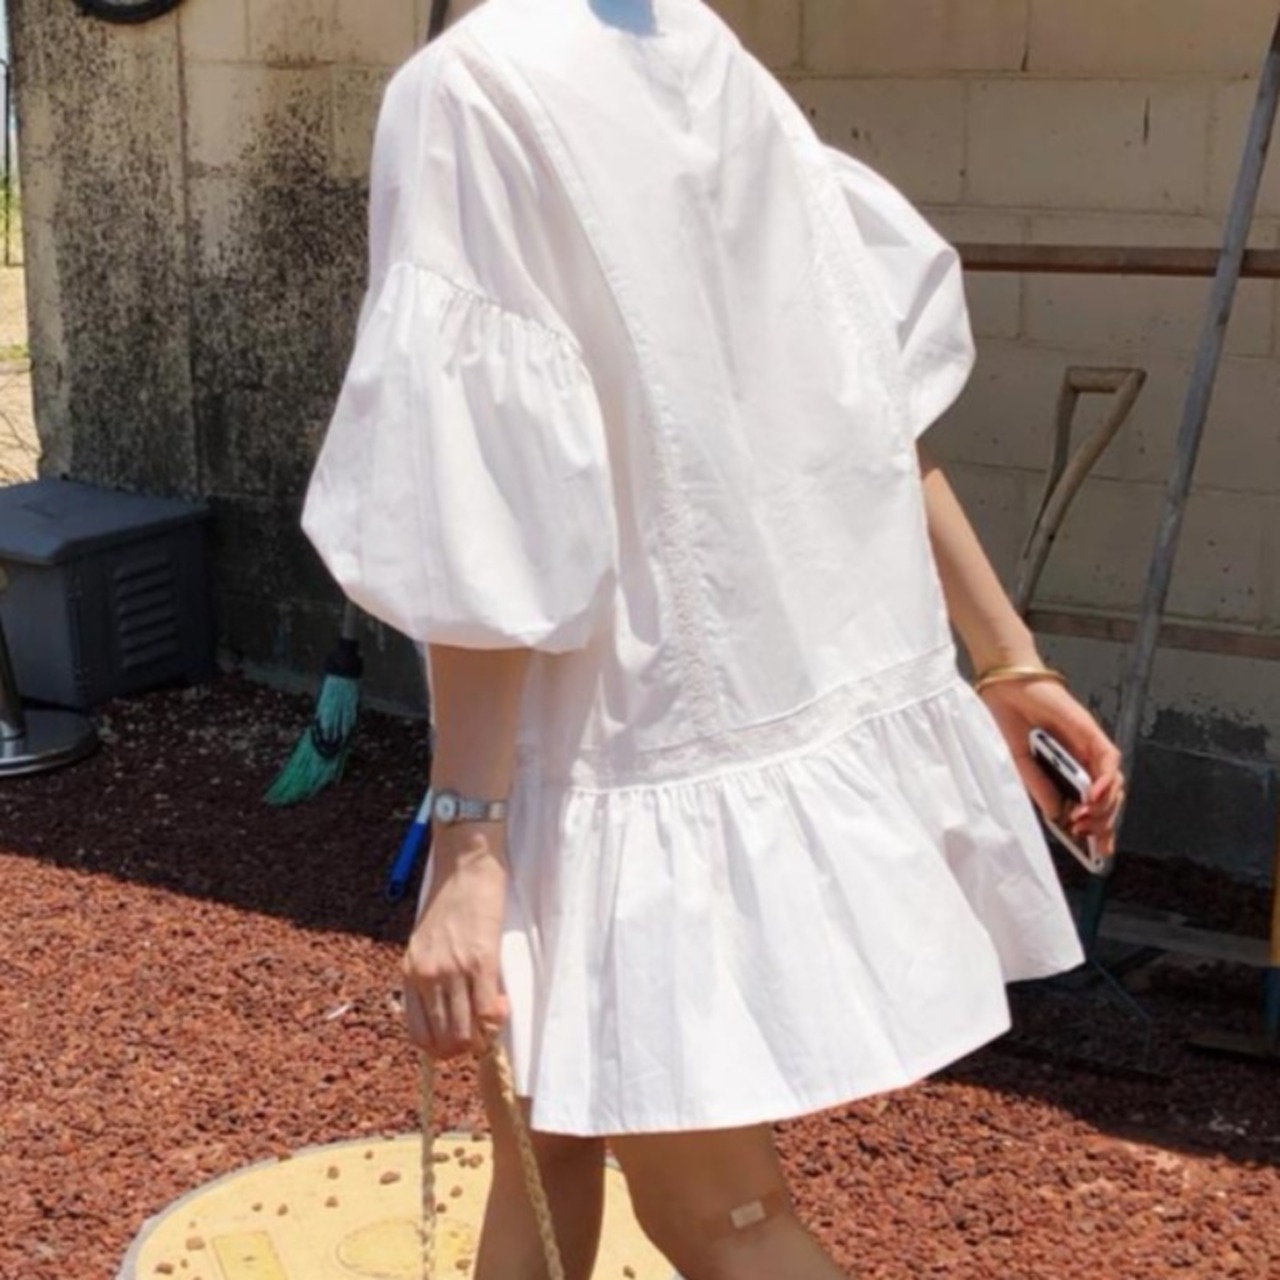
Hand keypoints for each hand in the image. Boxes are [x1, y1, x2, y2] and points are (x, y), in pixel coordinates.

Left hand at [401, 828, 510, 1059]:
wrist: (465, 864)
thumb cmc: (449, 898)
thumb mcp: (426, 940)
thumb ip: (431, 973)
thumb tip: (449, 1008)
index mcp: (410, 973)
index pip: (418, 1035)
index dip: (442, 1049)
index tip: (459, 1039)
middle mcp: (427, 977)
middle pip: (443, 1042)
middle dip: (465, 1048)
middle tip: (482, 1034)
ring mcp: (452, 971)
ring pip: (465, 1033)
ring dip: (483, 1037)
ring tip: (493, 1019)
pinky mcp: (481, 961)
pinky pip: (488, 1010)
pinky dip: (497, 1018)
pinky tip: (502, 1004)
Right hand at [978, 678, 1124, 858]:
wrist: (1004, 688)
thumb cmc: (1008, 720)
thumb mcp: (1019, 765)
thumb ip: (1042, 789)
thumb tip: (1061, 816)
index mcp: (1064, 769)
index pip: (1091, 804)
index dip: (1097, 828)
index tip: (1097, 852)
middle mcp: (1082, 759)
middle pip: (1108, 797)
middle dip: (1102, 823)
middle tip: (1087, 839)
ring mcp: (1089, 746)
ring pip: (1113, 782)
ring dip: (1104, 807)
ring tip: (1086, 822)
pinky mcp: (1091, 732)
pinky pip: (1109, 761)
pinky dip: (1104, 782)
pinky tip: (1092, 797)